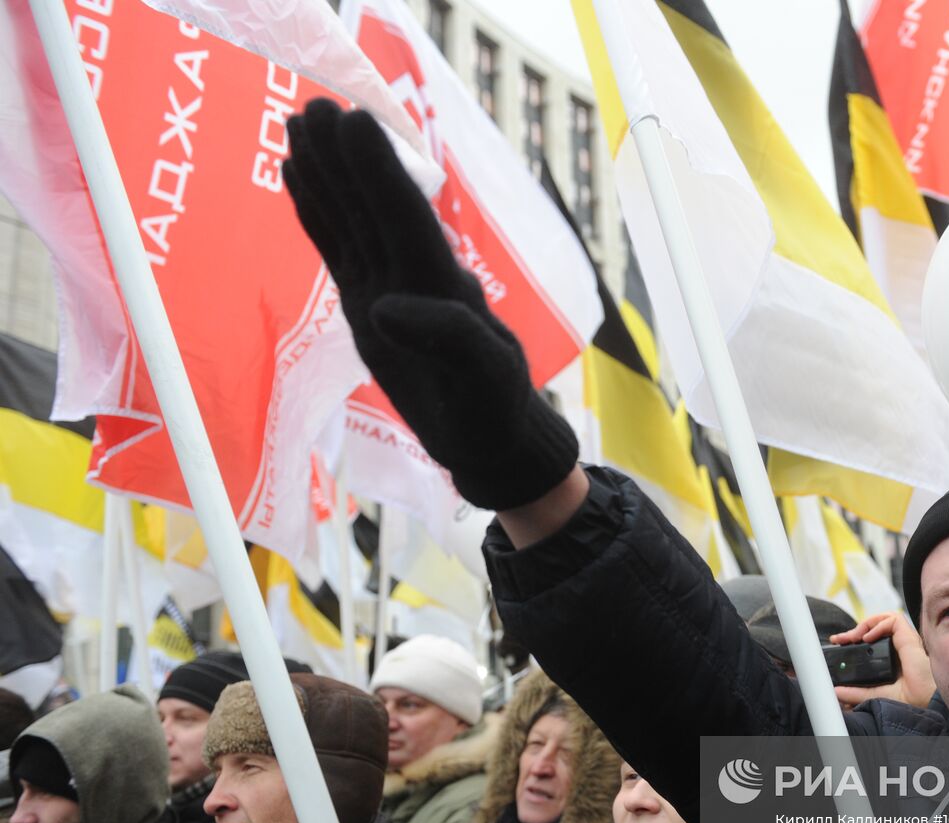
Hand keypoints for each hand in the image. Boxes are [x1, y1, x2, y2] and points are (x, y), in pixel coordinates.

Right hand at [283, 99, 576, 510]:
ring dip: (326, 173)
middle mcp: (412, 275)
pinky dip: (317, 215)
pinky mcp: (367, 308)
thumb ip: (448, 339)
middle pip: (373, 206)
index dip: (381, 171)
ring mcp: (387, 287)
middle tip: (313, 104)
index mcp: (442, 285)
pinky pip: (337, 250)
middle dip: (346, 157)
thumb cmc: (496, 408)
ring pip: (351, 219)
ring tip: (297, 123)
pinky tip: (298, 178)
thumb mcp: (485, 378)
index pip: (405, 218)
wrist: (491, 438)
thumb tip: (384, 307)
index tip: (354, 121)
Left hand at [828, 611, 935, 709]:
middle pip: (874, 628)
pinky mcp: (909, 638)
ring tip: (854, 636)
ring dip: (866, 623)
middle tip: (839, 639)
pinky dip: (878, 624)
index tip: (839, 643)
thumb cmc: (911, 700)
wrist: (925, 702)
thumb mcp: (875, 694)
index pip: (871, 640)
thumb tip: (836, 691)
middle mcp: (898, 648)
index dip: (854, 638)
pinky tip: (868, 638)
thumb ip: (856, 693)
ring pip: (884, 619)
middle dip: (854, 630)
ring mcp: (904, 642)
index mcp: (892, 659)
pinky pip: (894, 620)